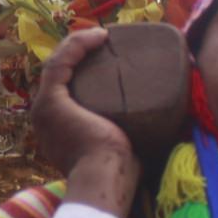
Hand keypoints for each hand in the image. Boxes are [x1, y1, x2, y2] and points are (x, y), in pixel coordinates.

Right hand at [31, 29, 138, 216]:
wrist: (106, 180)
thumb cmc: (120, 170)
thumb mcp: (125, 143)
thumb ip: (134, 130)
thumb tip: (174, 121)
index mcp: (57, 127)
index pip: (65, 87)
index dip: (83, 65)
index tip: (111, 53)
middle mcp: (44, 117)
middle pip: (60, 73)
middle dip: (80, 52)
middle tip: (108, 43)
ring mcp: (44, 108)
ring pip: (58, 64)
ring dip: (80, 44)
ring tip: (106, 36)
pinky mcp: (51, 101)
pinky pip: (60, 63)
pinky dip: (77, 46)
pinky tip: (100, 37)